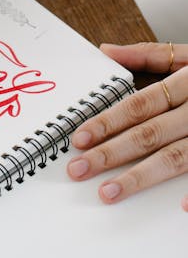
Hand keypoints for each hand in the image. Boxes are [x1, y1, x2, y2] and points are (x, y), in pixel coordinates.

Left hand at [67, 42, 187, 209]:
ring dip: (140, 177)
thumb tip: (107, 51)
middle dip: (111, 153)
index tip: (80, 137)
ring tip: (109, 192)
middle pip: (151, 133)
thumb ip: (148, 54)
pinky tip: (181, 206)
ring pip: (176, 158)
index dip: (108, 120)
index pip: (140, 104)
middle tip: (79, 169)